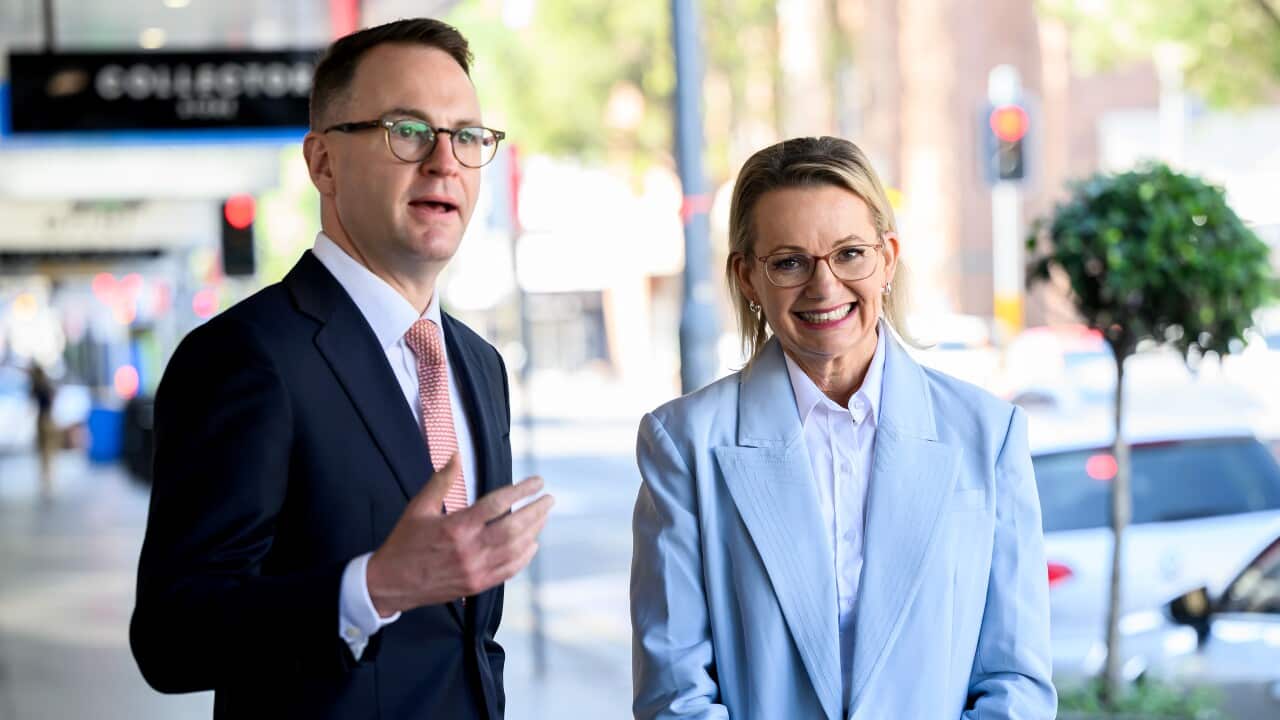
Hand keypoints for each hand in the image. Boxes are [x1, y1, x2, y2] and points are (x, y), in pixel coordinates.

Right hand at [366, 455, 553, 615]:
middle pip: (514, 528)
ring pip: (515, 549)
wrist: (391, 583)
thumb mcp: (418, 507)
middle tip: (548, 499)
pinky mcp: (477, 585)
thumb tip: (456, 456)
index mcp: (455, 527)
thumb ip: (441, 481)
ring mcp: (475, 570)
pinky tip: (531, 544)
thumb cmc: (404, 543)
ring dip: (534, 531)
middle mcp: (469, 550)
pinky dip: (524, 557)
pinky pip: (509, 571)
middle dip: (536, 511)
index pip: (498, 504)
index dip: (521, 490)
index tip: (536, 482)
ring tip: (542, 516)